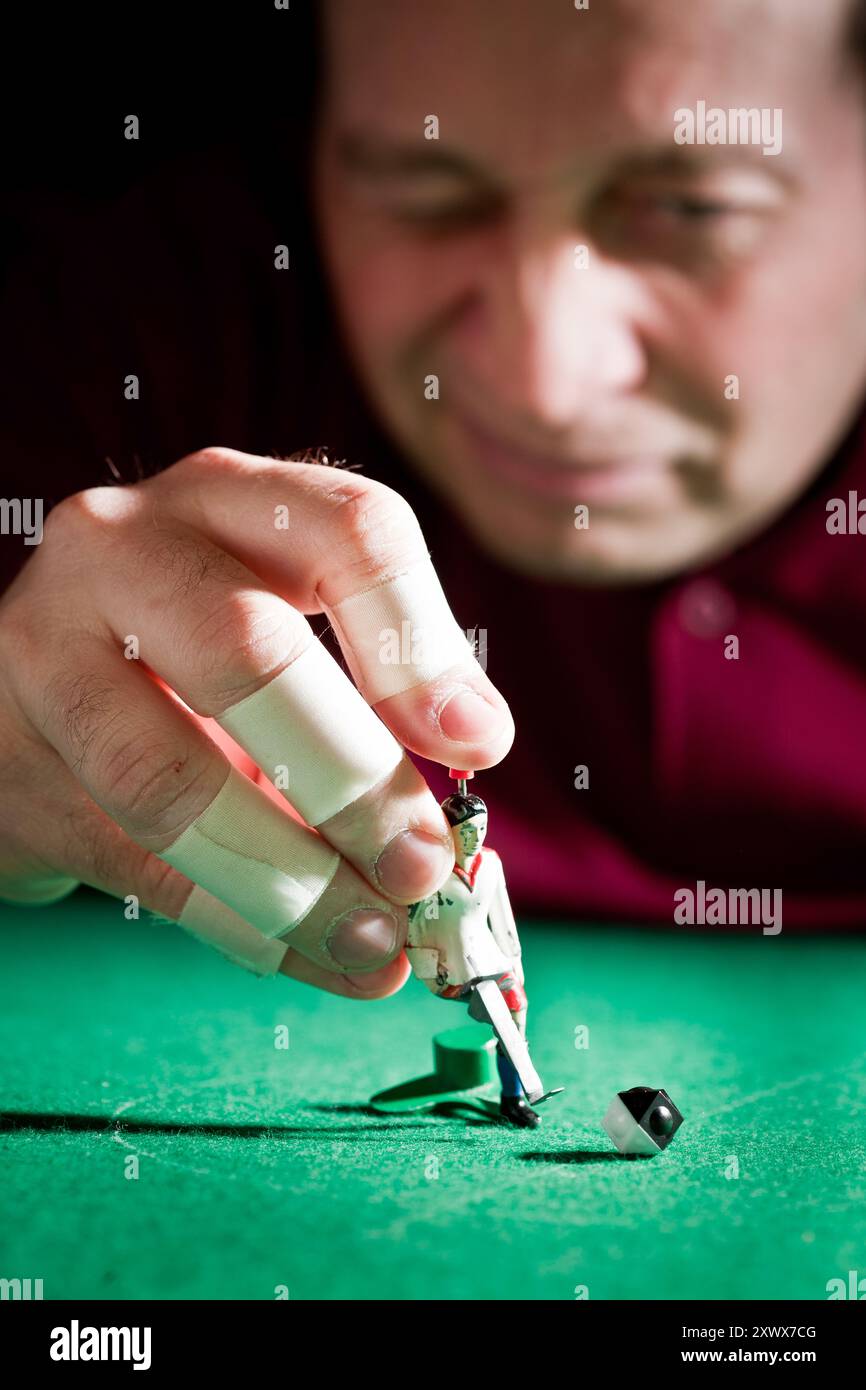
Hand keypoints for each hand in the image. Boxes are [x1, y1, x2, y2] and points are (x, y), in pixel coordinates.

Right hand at [0, 447, 512, 995]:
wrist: (32, 692)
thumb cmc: (192, 659)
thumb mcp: (290, 633)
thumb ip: (378, 694)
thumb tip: (469, 776)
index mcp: (233, 499)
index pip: (349, 531)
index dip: (421, 646)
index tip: (478, 749)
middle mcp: (127, 545)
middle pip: (251, 651)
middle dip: (354, 780)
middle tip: (423, 868)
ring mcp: (47, 646)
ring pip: (170, 775)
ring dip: (292, 879)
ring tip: (377, 942)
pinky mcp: (10, 756)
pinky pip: (134, 859)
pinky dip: (240, 924)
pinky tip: (311, 958)